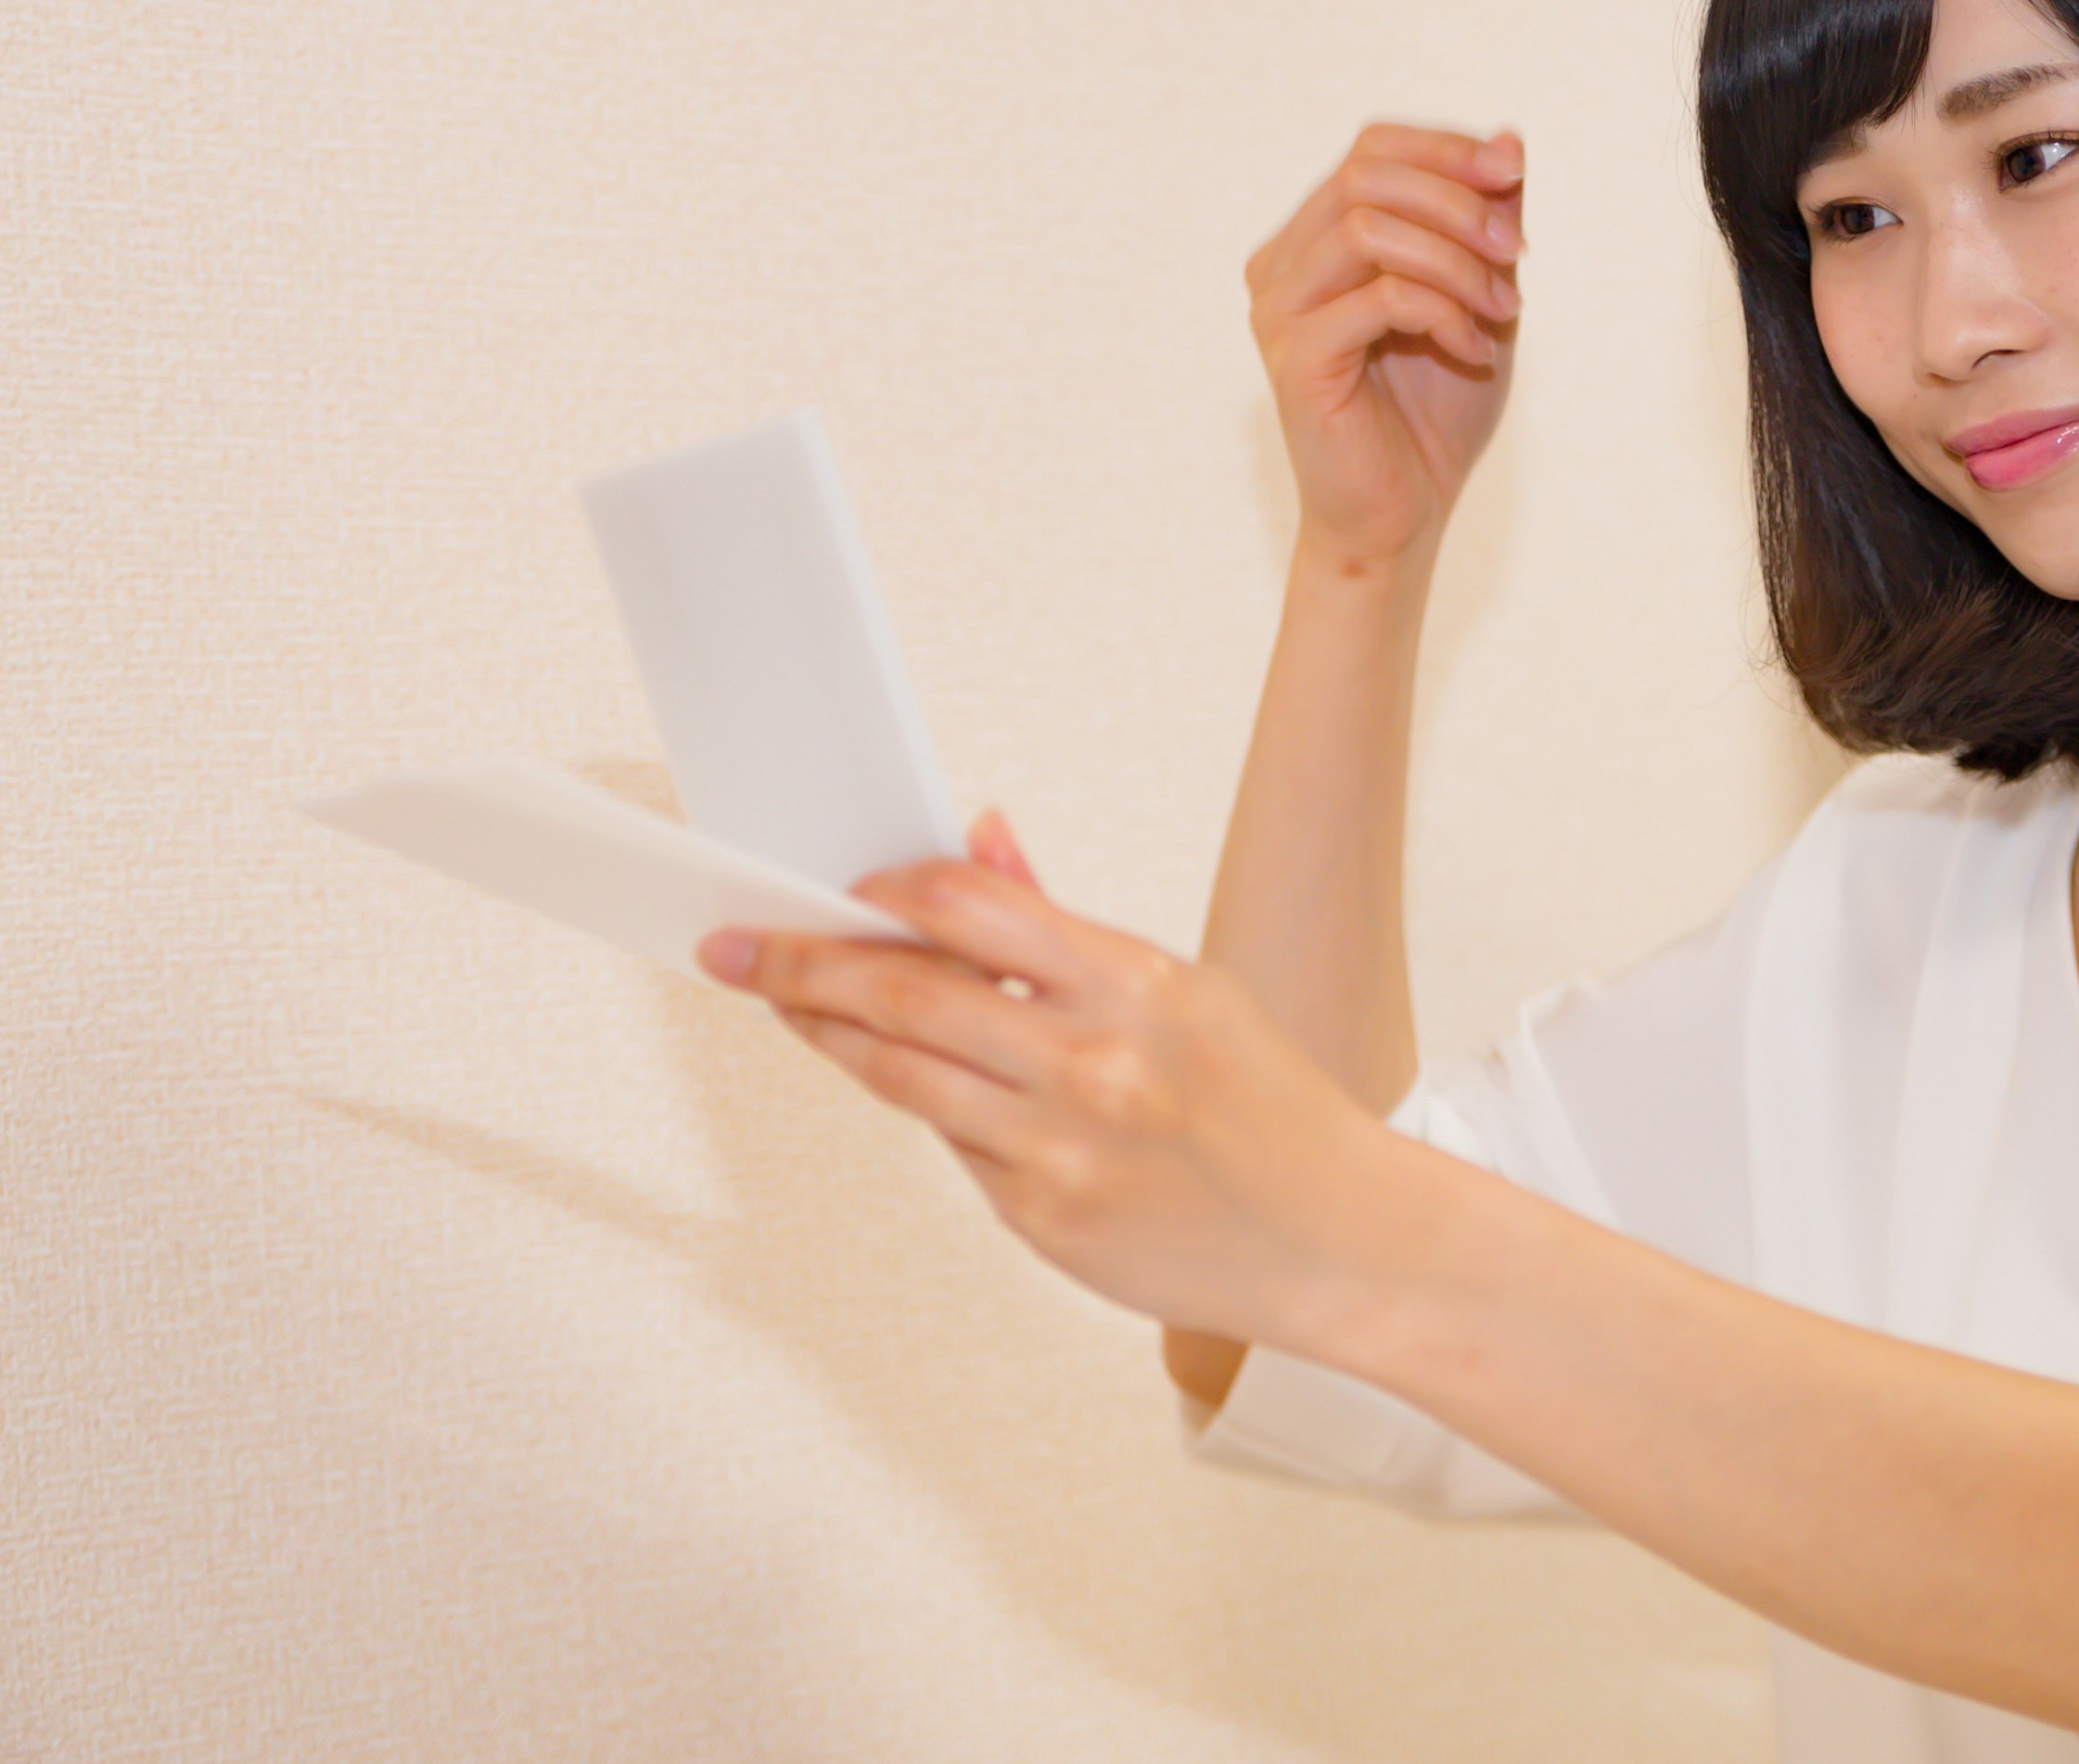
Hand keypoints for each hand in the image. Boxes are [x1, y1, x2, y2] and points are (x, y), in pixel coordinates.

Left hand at [695, 811, 1404, 1346]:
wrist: (1340, 1241)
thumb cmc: (1269, 1107)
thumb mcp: (1189, 993)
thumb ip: (1065, 927)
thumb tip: (977, 838)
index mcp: (1136, 984)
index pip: (968, 908)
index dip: (884, 894)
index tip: (838, 889)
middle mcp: (1091, 1064)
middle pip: (904, 994)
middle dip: (803, 964)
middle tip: (738, 947)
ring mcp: (1061, 1152)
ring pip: (902, 1078)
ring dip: (827, 1035)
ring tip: (785, 1005)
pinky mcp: (1043, 1222)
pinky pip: (955, 1150)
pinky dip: (928, 1110)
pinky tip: (909, 1084)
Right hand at [1245, 122, 1525, 564]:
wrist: (1402, 517)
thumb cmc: (1434, 413)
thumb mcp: (1479, 298)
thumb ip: (1486, 223)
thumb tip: (1510, 138)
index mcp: (1314, 241)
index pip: (1371, 150)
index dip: (1446, 149)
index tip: (1514, 176)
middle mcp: (1281, 267)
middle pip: (1364, 176)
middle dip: (1457, 202)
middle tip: (1518, 253)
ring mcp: (1278, 311)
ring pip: (1367, 230)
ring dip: (1455, 261)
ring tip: (1503, 311)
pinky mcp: (1295, 358)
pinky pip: (1378, 298)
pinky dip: (1444, 313)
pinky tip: (1475, 352)